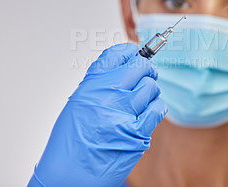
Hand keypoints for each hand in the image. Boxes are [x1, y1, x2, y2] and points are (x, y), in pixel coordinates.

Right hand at [28, 43, 166, 186]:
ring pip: (151, 87)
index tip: (134, 53)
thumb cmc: (72, 142)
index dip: (129, 51)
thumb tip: (125, 68)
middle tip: (147, 74)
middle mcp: (106, 96)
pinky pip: (158, 108)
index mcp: (90, 86)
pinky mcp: (137, 132)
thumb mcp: (79, 104)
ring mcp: (123, 113)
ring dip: (151, 91)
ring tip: (143, 100)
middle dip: (146, 69)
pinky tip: (149, 111)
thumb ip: (101, 84)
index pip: (116, 55)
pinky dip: (157, 107)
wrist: (69, 175)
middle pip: (140, 67)